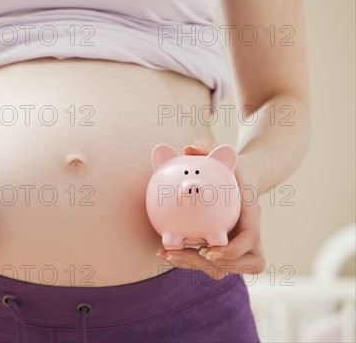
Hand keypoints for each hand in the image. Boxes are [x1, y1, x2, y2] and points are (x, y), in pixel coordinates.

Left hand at [155, 137, 264, 279]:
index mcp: (252, 216)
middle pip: (235, 263)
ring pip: (221, 268)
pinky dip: (188, 261)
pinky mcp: (224, 253)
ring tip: (166, 254)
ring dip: (193, 265)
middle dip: (207, 264)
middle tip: (176, 254)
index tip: (209, 251)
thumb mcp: (221, 154)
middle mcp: (249, 237)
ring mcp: (238, 248)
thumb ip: (207, 148)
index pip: (249, 241)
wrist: (241, 182)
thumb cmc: (229, 167)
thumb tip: (188, 148)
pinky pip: (209, 264)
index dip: (232, 251)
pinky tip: (164, 250)